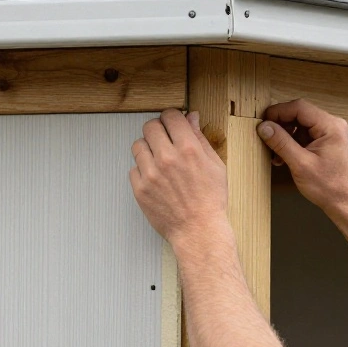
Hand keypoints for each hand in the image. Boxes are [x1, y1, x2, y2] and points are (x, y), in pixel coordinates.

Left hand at [130, 109, 228, 246]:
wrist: (199, 230)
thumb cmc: (210, 200)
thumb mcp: (215, 165)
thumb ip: (200, 138)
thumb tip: (192, 117)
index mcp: (188, 149)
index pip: (170, 116)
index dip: (172, 118)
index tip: (172, 124)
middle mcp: (167, 158)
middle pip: (150, 126)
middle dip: (158, 130)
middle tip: (164, 140)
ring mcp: (151, 174)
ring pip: (138, 145)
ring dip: (148, 149)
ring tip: (159, 161)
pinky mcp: (140, 189)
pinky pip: (133, 168)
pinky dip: (142, 171)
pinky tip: (155, 179)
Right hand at [257, 99, 347, 217]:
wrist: (345, 203)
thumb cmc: (329, 187)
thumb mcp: (300, 164)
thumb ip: (281, 142)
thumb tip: (264, 126)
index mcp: (330, 126)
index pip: (299, 107)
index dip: (278, 112)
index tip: (263, 122)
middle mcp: (332, 125)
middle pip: (299, 114)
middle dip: (280, 125)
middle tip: (265, 137)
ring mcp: (330, 134)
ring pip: (299, 125)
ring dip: (284, 137)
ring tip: (274, 153)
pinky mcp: (326, 143)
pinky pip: (304, 135)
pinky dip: (292, 144)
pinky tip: (282, 158)